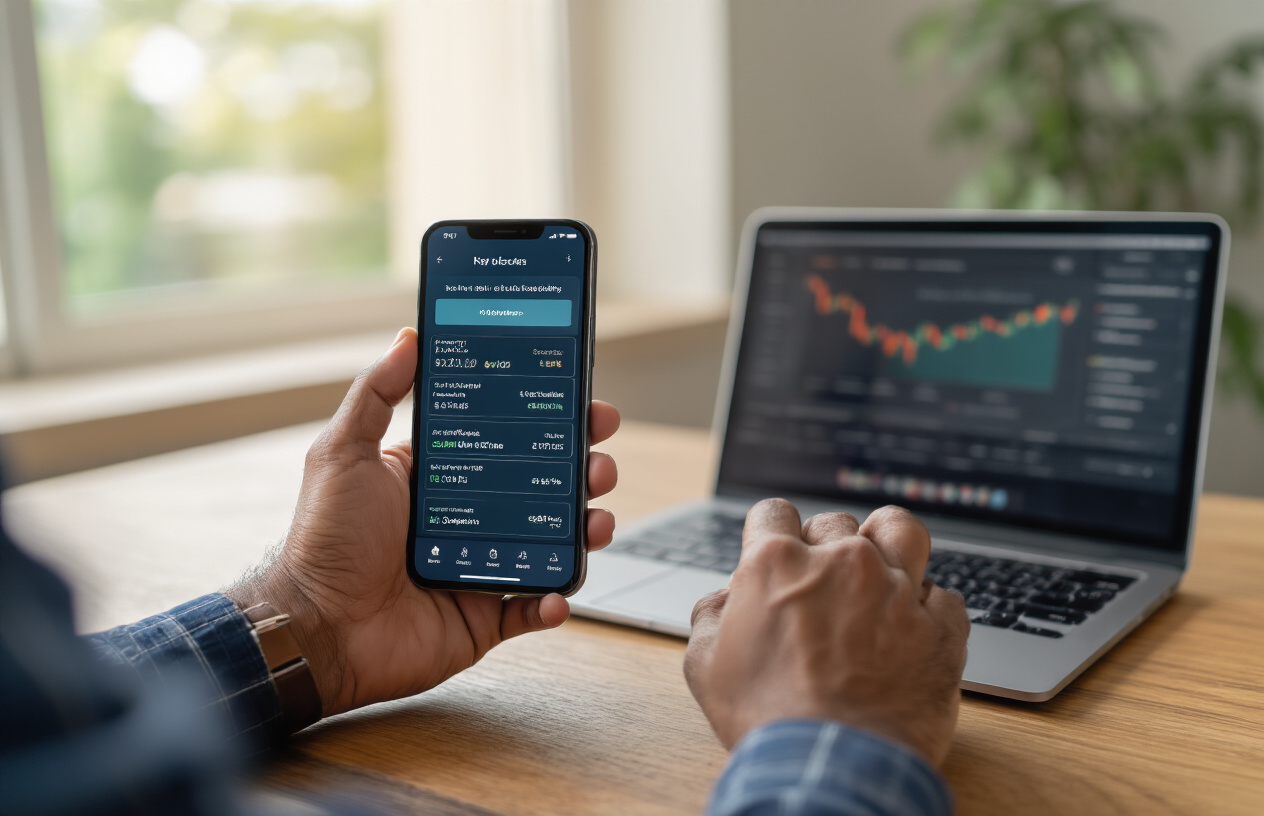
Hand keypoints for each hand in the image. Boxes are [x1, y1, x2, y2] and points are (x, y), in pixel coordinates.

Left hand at [228, 328, 619, 717]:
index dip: (549, 422)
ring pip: (551, 543)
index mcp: (441, 477)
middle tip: (599, 463)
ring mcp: (480, 567)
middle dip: (582, 471)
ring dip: (584, 530)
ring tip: (596, 521)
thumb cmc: (324, 541)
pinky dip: (554, 600)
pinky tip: (559, 591)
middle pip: (543, 487)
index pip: (508, 439)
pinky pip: (532, 607)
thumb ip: (376, 393)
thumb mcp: (344, 453)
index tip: (582, 404)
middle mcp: (468, 519)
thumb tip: (407, 338)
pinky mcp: (483, 617)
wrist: (317, 629)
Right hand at [684, 499, 968, 765]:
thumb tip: (727, 599)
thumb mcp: (706, 665)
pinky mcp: (940, 626)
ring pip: (901, 530)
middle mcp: (840, 562)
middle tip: (821, 587)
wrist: (832, 767)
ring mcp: (896, 589)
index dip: (770, 534)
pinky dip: (930, 608)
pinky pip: (943, 595)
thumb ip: (712, 615)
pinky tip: (915, 628)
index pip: (773, 512)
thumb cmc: (767, 719)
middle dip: (824, 548)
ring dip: (888, 543)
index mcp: (778, 564)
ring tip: (883, 568)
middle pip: (834, 522)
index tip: (775, 556)